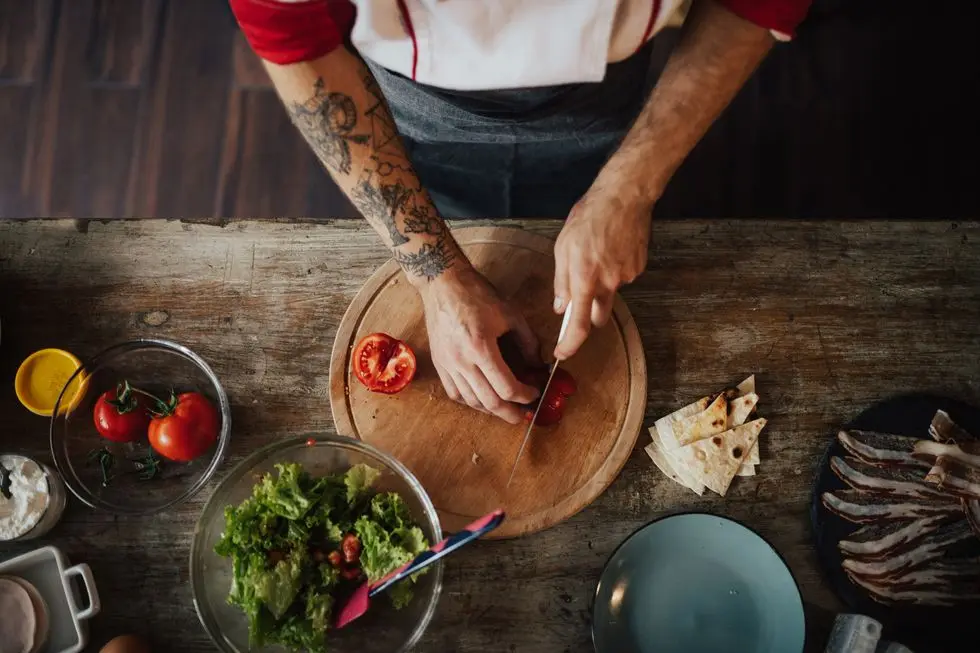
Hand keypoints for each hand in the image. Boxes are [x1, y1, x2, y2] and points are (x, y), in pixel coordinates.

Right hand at [418, 266, 540, 423]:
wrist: (443, 283)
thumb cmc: (476, 294)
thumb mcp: (509, 314)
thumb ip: (528, 342)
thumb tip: (538, 363)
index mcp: (481, 348)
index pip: (506, 388)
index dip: (525, 396)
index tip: (534, 393)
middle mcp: (462, 361)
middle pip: (489, 402)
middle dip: (510, 413)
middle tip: (523, 415)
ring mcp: (447, 364)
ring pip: (470, 401)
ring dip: (490, 410)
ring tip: (505, 409)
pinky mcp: (439, 363)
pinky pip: (454, 392)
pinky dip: (470, 401)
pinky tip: (481, 399)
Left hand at [553, 181, 651, 359]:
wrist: (624, 197)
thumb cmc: (589, 217)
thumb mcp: (563, 247)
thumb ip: (562, 281)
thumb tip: (561, 306)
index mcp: (585, 278)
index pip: (579, 324)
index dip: (570, 344)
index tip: (562, 354)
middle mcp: (608, 282)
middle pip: (599, 317)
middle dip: (589, 315)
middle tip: (580, 296)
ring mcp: (626, 276)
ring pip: (610, 293)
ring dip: (601, 285)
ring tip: (597, 255)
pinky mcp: (638, 268)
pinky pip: (622, 278)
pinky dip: (614, 271)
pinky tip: (611, 249)